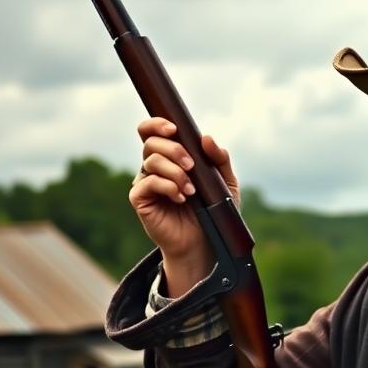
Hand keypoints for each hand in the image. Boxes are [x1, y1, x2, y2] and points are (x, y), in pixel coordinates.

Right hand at [128, 117, 240, 296]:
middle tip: (191, 166)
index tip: (174, 129)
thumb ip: (220, 159)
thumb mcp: (226, 184)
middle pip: (151, 142)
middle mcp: (154, 167)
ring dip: (175, 172)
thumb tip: (206, 138)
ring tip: (192, 191)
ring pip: (151, 161)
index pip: (152, 131)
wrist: (205, 243)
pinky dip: (167, 186)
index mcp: (170, 157)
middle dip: (174, 149)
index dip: (157, 124)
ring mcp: (146, 183)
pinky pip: (148, 183)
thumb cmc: (213, 212)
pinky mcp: (141, 200)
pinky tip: (181, 198)